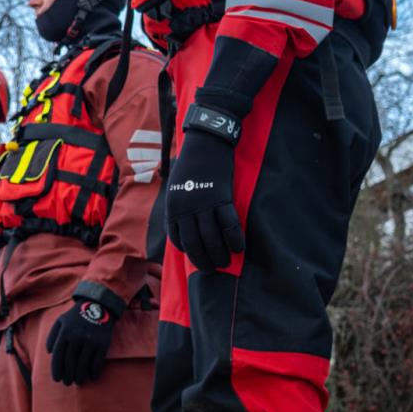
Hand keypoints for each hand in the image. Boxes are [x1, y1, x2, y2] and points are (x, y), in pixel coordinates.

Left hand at [46, 299, 114, 385]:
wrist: (98, 306)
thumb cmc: (76, 316)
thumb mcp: (61, 321)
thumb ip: (52, 335)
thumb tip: (50, 352)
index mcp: (65, 332)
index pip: (58, 355)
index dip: (56, 369)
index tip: (57, 379)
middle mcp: (77, 337)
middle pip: (70, 361)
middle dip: (68, 375)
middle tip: (67, 383)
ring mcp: (90, 341)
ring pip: (83, 364)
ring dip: (80, 376)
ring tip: (78, 382)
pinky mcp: (103, 343)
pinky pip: (97, 362)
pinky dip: (94, 371)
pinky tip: (92, 377)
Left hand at [164, 127, 243, 272]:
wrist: (205, 142)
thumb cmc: (191, 164)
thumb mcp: (176, 186)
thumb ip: (179, 205)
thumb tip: (184, 223)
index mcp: (172, 206)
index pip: (177, 238)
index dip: (188, 251)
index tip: (197, 257)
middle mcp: (185, 208)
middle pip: (194, 243)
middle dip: (203, 260)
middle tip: (213, 269)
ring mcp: (203, 204)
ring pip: (212, 238)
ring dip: (220, 254)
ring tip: (226, 262)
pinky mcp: (221, 197)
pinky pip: (229, 224)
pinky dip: (234, 239)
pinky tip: (240, 248)